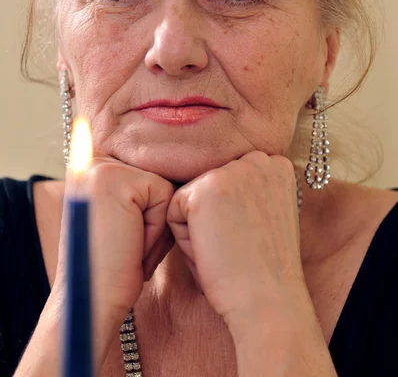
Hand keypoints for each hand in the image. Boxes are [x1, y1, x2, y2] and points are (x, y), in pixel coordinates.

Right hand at [54, 158, 175, 345]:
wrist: (90, 304)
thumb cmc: (111, 269)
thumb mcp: (123, 219)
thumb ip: (137, 192)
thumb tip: (177, 176)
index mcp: (91, 168)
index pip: (150, 178)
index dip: (149, 215)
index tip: (125, 242)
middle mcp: (92, 160)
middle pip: (159, 179)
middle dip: (154, 219)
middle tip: (127, 247)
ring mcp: (100, 167)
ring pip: (164, 188)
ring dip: (157, 226)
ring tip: (128, 247)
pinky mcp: (116, 179)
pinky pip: (165, 196)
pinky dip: (157, 229)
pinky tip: (131, 246)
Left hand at [166, 151, 303, 325]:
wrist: (269, 301)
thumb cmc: (264, 269)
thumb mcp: (267, 214)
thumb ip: (249, 190)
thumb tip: (216, 187)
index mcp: (275, 165)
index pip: (229, 182)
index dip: (232, 217)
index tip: (252, 240)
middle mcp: (257, 159)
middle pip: (208, 187)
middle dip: (214, 220)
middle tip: (239, 247)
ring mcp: (230, 171)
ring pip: (190, 199)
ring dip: (198, 229)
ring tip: (226, 250)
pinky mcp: (204, 189)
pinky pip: (174, 212)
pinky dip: (185, 240)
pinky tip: (213, 252)